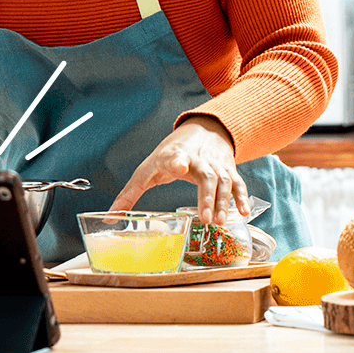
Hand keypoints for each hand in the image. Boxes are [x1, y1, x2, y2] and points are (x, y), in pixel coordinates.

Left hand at [109, 116, 249, 225]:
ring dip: (222, 203)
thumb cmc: (169, 154)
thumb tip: (110, 217)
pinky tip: (243, 213)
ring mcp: (215, 164)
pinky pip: (237, 184)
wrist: (202, 130)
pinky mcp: (228, 170)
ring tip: (218, 222)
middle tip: (205, 218)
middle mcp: (197, 159)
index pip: (175, 157)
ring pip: (222, 182)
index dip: (177, 161)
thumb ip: (130, 193)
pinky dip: (242, 197)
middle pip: (205, 176)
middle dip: (206, 197)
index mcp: (173, 156)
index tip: (179, 165)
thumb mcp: (147, 169)